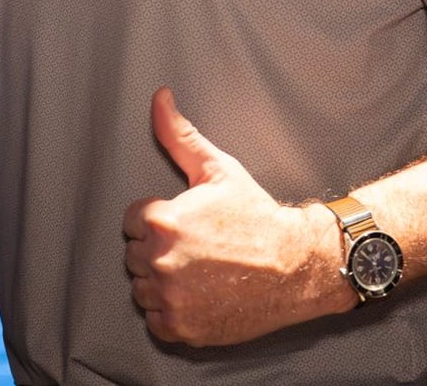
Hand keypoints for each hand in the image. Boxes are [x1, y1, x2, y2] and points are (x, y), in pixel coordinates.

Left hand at [122, 88, 348, 346]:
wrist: (296, 266)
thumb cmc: (256, 217)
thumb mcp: (217, 169)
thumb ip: (179, 136)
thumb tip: (160, 98)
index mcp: (162, 221)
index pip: (131, 222)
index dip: (156, 221)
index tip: (183, 225)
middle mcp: (161, 261)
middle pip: (134, 256)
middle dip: (157, 250)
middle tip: (194, 249)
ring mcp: (171, 298)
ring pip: (142, 289)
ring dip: (161, 282)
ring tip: (197, 272)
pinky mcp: (182, 328)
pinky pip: (157, 321)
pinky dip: (172, 313)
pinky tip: (198, 296)